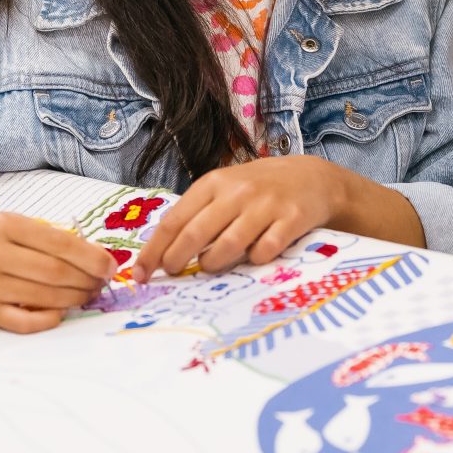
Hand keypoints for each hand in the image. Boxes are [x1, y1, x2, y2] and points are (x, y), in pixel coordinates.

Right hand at [0, 213, 116, 334]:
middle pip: (54, 272)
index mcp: (2, 225)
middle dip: (87, 280)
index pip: (58, 242)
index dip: (91, 256)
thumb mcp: (12, 226)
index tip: (109, 266)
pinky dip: (50, 318)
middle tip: (101, 284)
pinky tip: (62, 311)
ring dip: (75, 298)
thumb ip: (49, 238)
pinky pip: (26, 322)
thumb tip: (97, 257)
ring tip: (87, 295)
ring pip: (44, 297)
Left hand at [131, 156, 350, 280]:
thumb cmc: (258, 189)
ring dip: (213, 264)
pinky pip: (264, 251)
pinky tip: (253, 257)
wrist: (312, 178)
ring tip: (210, 265)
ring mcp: (265, 206)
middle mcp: (237, 192)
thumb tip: (162, 252)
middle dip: (176, 260)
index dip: (154, 250)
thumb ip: (198, 214)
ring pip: (227, 245)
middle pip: (195, 234)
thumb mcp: (225, 189)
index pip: (174, 220)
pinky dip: (254, 261)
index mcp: (214, 183)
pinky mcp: (291, 220)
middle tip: (171, 274)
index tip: (141, 273)